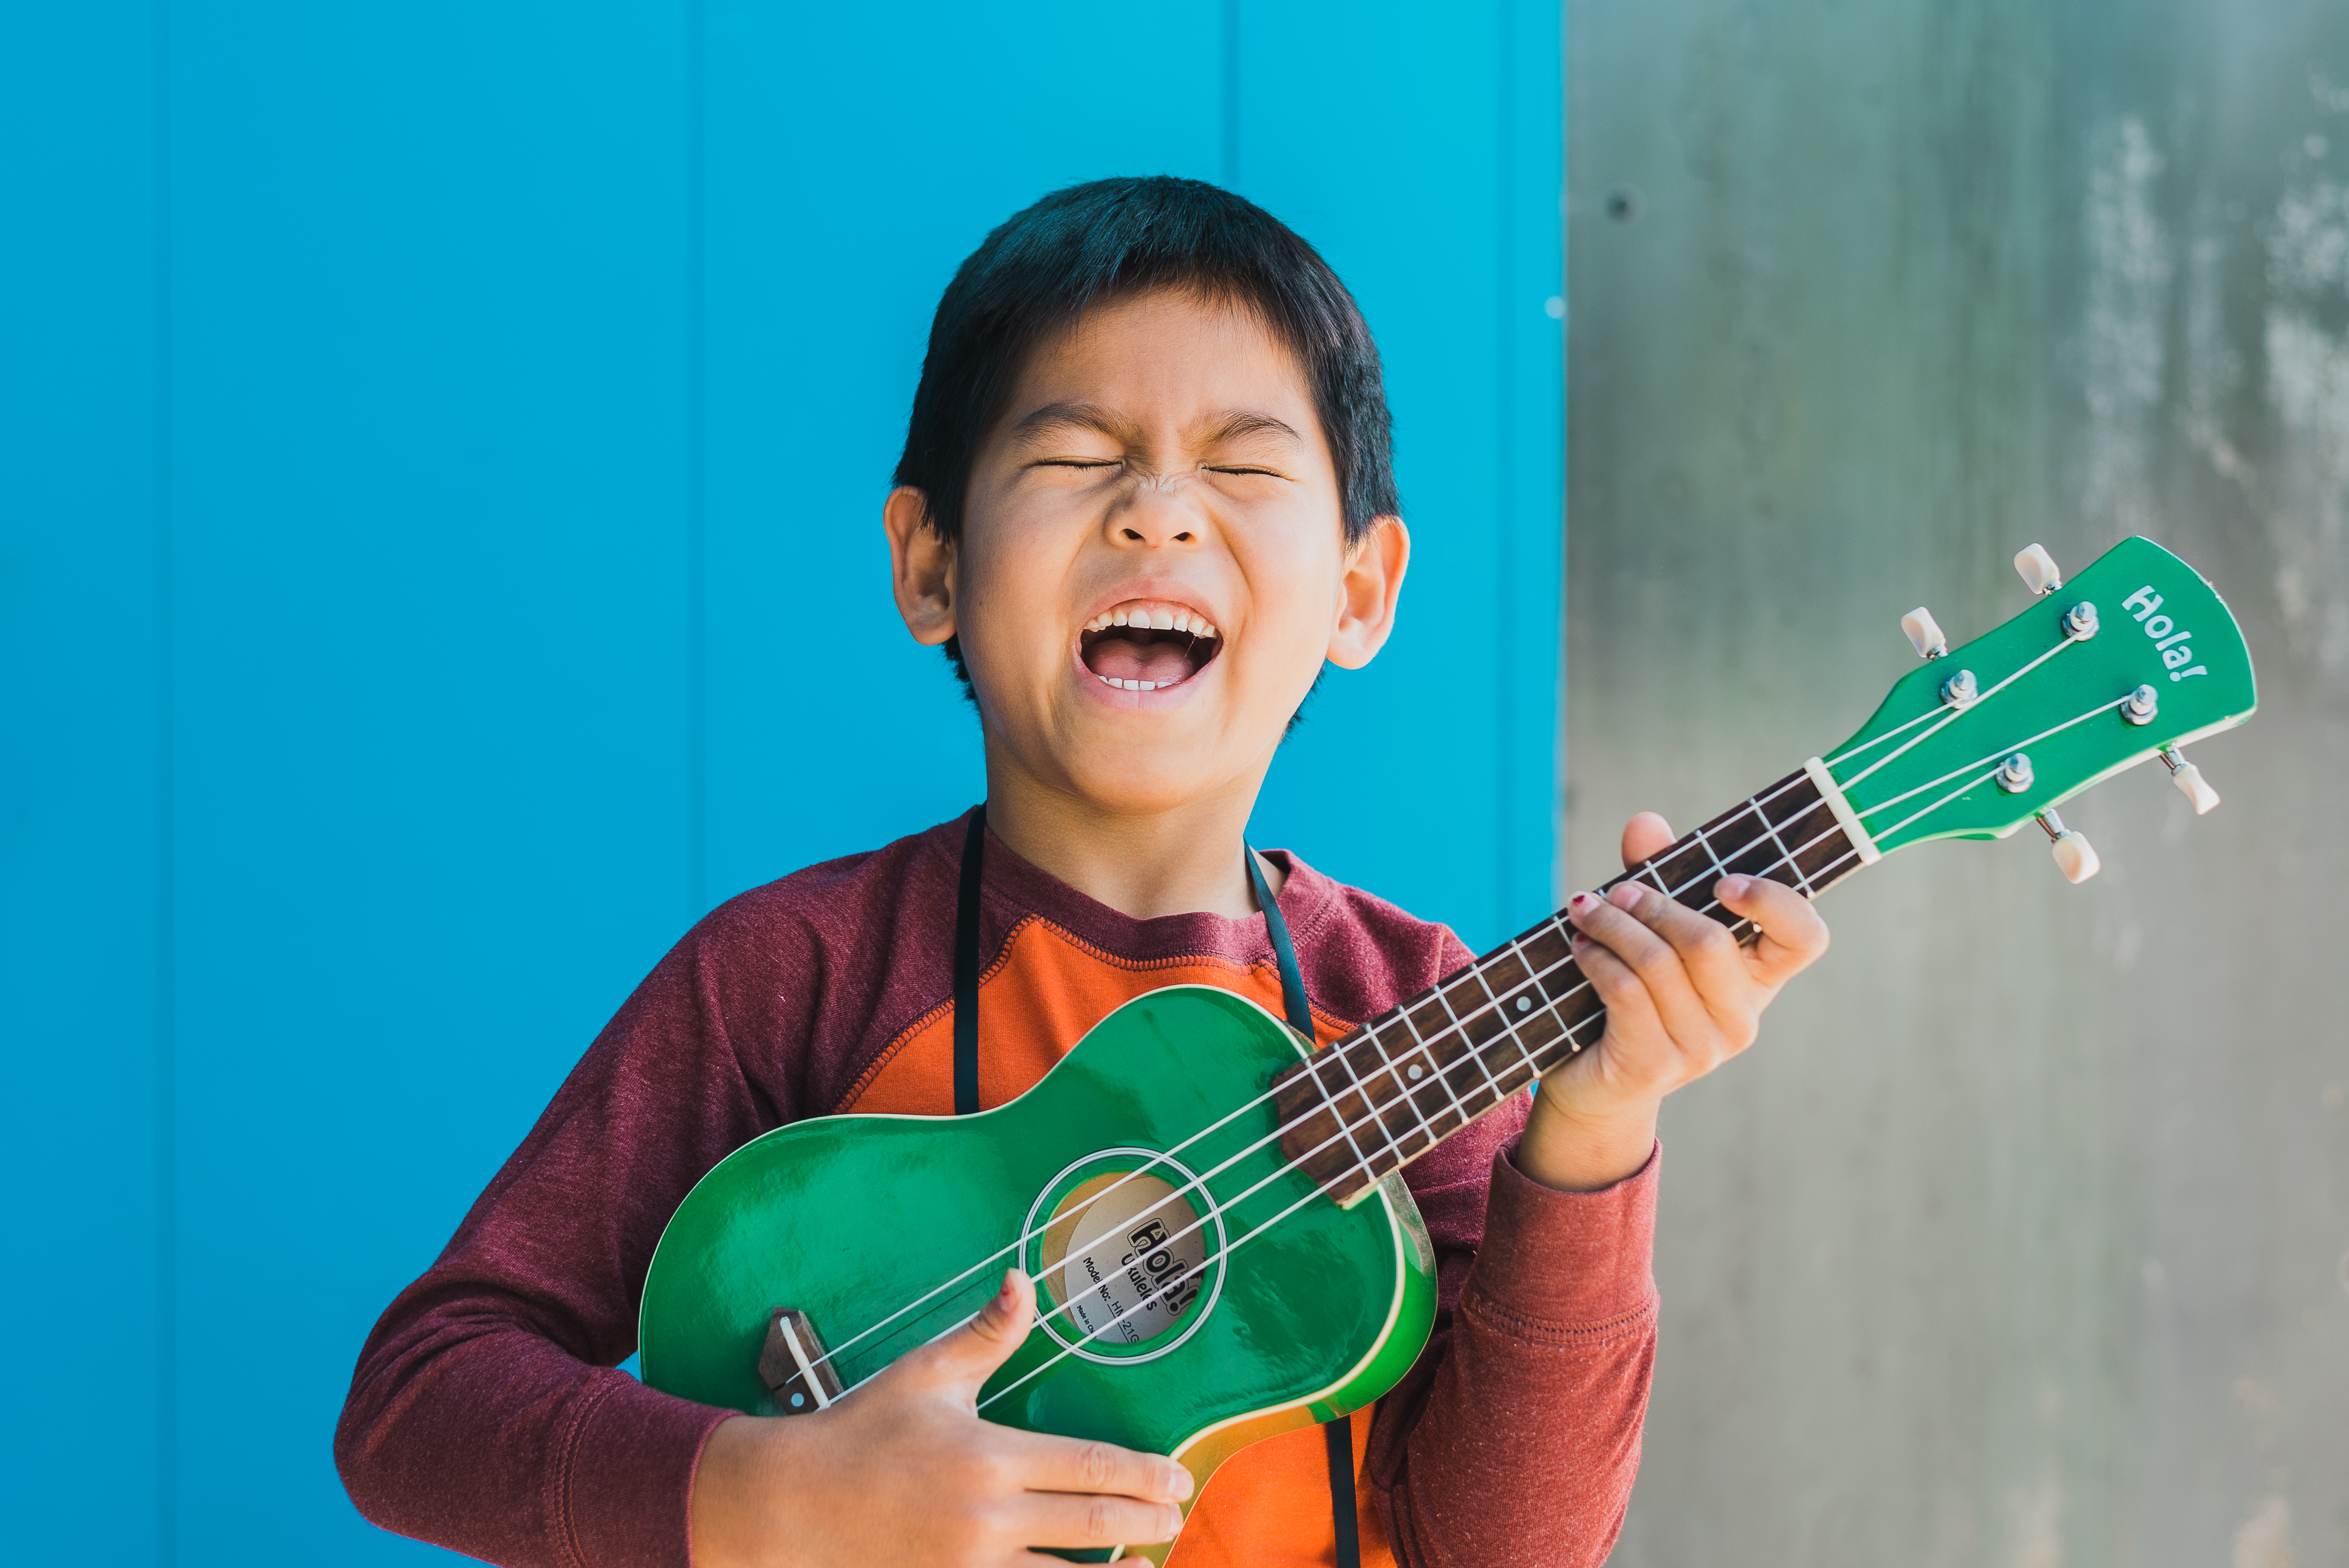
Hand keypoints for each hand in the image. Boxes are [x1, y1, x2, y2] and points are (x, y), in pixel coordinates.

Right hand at [690, 1270, 1191, 1566]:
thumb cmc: (861, 1431)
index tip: (1178, 1477)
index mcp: (989, 1457)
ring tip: (1151, 1567)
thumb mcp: (925, 1375)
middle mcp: (986, 1518)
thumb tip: (1023, 1278)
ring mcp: (967, 1566)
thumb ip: (986, 1334)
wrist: (789, 1505)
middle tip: (1177, 1516)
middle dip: (1146, 1523)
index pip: (1090, 1466)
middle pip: (1092, 1526)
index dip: (1144, 1474)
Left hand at [1515, 811, 1830, 1191]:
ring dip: (1613, 926)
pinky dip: (1597, 959)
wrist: (1596, 1081)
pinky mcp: (1655, 1065)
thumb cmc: (1633, 994)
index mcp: (1759, 978)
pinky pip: (1626, 992)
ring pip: (1659, 964)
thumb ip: (1655, 875)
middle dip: (1655, 904)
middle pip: (1710, 942)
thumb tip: (1646, 823)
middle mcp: (1742, 1017)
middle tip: (1617, 891)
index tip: (1724, 881)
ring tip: (1584, 911)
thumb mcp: (1650, 930)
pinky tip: (1579, 946)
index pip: (1805, 937)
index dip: (1774, 902)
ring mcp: (1703, 1048)